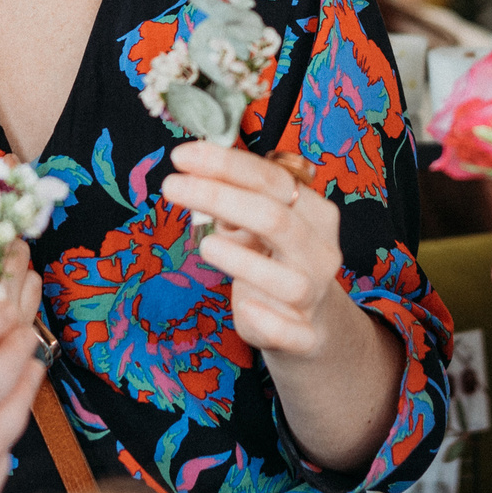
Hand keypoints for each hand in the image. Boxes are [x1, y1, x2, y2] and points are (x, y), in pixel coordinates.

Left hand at [164, 142, 362, 360]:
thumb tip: (197, 177)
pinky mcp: (306, 336)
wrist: (312, 323)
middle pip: (274, 218)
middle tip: (172, 186)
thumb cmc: (276, 261)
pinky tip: (245, 306)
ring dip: (243, 261)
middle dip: (220, 197)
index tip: (182, 155)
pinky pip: (291, 331)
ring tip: (206, 245)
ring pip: (287, 279)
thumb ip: (235, 203)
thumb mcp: (260, 226)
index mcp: (313, 213)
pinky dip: (268, 320)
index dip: (226, 164)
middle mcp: (319, 251)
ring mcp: (314, 295)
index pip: (272, 179)